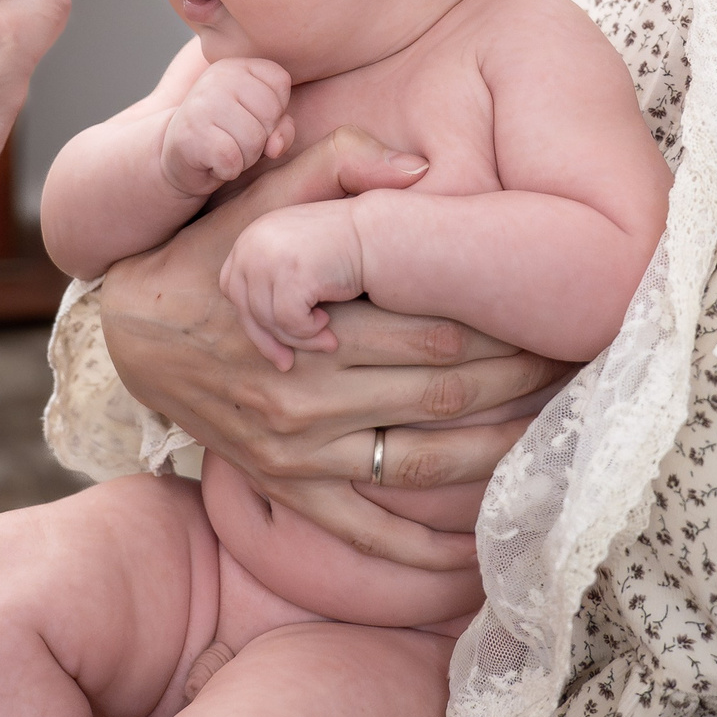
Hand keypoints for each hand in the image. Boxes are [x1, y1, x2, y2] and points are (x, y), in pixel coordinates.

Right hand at [100, 128, 562, 571]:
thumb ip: (334, 163)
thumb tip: (418, 166)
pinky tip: (484, 550)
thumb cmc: (209, 248)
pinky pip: (371, 536)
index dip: (509, 317)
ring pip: (429, 464)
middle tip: (586, 365)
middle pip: (450, 391)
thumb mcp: (260, 193)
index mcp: (316, 321)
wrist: (130, 329)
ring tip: (562, 435)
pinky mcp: (290, 490)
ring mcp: (301, 453)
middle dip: (525, 379)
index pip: (438, 323)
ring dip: (503, 453)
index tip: (562, 308)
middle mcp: (313, 395)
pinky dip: (430, 552)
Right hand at [161, 57, 293, 196]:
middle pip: (270, 112)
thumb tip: (275, 146)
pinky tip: (213, 162)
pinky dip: (228, 170)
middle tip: (236, 139)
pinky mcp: (191, 133)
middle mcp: (217, 77)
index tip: (250, 117)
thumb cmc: (226, 137)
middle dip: (261, 138)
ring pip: (254, 140)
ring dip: (245, 157)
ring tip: (225, 149)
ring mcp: (201, 103)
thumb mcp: (260, 125)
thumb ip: (281, 127)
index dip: (274, 110)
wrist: (177, 157)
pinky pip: (232, 159)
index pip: (280, 81)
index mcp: (236, 66)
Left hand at [219, 201, 361, 367]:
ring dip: (298, 338)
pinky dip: (309, 331)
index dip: (250, 317)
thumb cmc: (342, 250)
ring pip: (270, 321)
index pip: (233, 288)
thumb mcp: (294, 253)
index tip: (272, 341)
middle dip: (268, 341)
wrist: (377, 235)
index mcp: (251, 237)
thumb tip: (254, 330)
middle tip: (287, 364)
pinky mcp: (291, 274)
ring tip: (324, 337)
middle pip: (246, 308)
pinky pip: (290, 323)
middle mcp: (253, 244)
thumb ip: (268, 277)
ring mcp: (270, 258)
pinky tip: (327, 320)